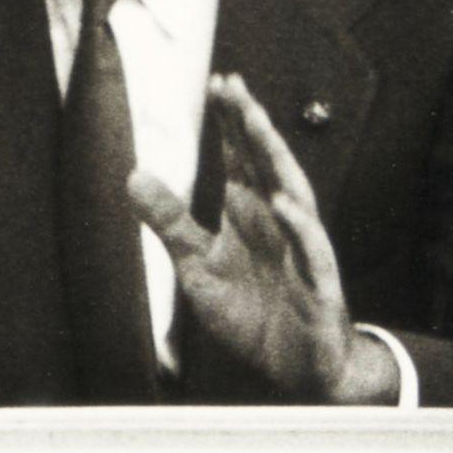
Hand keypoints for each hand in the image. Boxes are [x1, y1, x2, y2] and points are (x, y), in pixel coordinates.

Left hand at [130, 74, 392, 403]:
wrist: (294, 371)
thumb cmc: (252, 312)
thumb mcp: (197, 266)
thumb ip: (170, 222)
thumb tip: (132, 175)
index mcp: (250, 213)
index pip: (241, 157)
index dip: (230, 122)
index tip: (217, 82)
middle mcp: (278, 221)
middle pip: (265, 163)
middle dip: (250, 124)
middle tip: (232, 83)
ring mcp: (301, 248)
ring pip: (294, 192)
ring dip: (275, 157)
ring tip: (256, 123)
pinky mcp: (320, 282)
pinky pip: (312, 248)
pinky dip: (299, 224)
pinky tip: (283, 201)